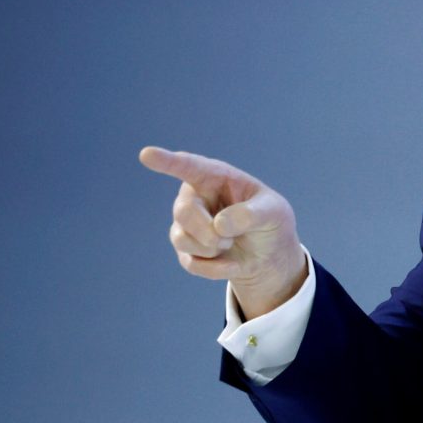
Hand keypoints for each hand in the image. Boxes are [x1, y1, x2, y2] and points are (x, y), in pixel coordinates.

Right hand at [139, 147, 307, 318]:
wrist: (269, 254)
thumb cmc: (270, 221)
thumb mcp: (274, 212)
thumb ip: (252, 214)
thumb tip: (219, 225)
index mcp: (216, 176)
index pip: (189, 166)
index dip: (167, 161)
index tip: (147, 154)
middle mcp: (195, 196)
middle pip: (184, 212)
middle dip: (208, 232)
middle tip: (230, 239)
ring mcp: (187, 223)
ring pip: (181, 238)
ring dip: (212, 249)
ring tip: (232, 244)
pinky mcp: (187, 250)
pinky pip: (191, 262)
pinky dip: (216, 268)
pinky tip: (232, 264)